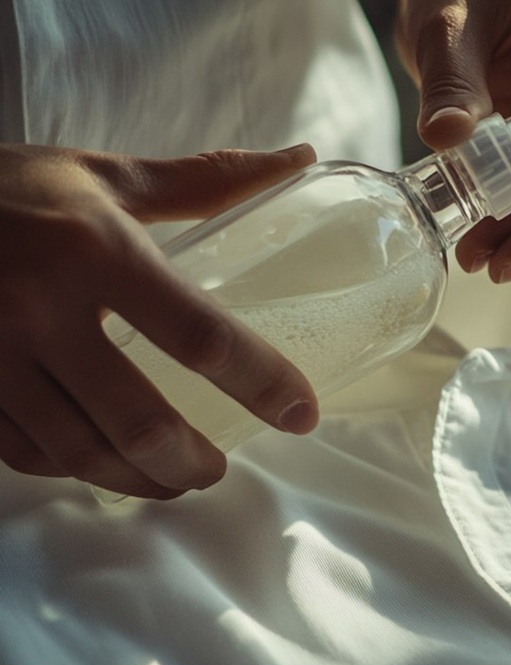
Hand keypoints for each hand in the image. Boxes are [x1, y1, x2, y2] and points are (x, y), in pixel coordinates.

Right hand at [0, 144, 319, 499]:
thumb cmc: (9, 188)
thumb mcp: (105, 176)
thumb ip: (204, 181)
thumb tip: (298, 158)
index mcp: (95, 252)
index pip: (201, 336)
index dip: (262, 382)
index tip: (301, 412)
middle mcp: (41, 310)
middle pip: (140, 423)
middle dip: (193, 461)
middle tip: (218, 465)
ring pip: (81, 454)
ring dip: (141, 480)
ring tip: (174, 477)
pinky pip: (27, 453)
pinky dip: (77, 469)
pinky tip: (105, 466)